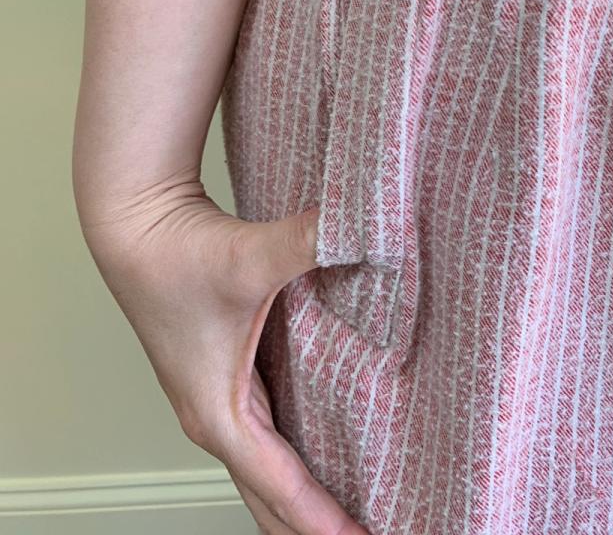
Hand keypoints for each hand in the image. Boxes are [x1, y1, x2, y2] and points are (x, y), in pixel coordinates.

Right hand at [78, 175, 370, 534]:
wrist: (136, 222)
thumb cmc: (175, 252)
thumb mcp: (249, 258)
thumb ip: (309, 244)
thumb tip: (362, 234)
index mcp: (217, 413)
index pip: (280, 486)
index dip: (321, 520)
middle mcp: (214, 416)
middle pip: (269, 498)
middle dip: (311, 528)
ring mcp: (216, 397)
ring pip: (265, 470)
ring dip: (301, 499)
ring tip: (351, 514)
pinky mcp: (224, 372)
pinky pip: (264, 435)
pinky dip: (292, 460)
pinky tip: (325, 452)